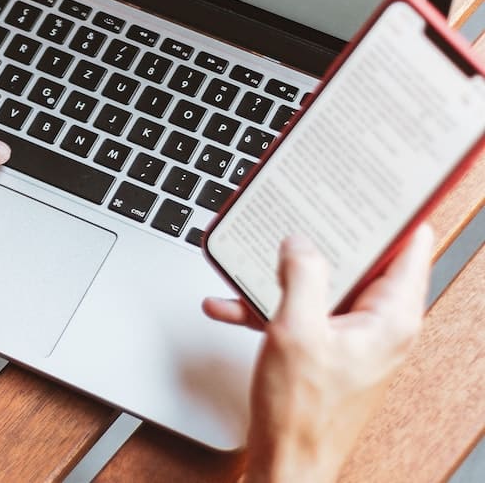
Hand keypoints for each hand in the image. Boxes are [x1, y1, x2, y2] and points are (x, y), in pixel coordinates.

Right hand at [203, 225, 433, 482]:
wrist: (286, 464)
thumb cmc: (303, 412)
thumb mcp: (296, 329)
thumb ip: (301, 274)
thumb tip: (300, 241)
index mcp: (389, 317)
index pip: (409, 247)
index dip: (397, 211)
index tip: (382, 183)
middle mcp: (377, 324)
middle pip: (360, 258)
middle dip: (328, 232)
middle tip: (308, 202)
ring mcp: (351, 335)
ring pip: (323, 281)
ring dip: (286, 269)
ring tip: (257, 253)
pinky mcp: (325, 347)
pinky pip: (299, 309)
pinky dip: (267, 302)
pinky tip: (230, 301)